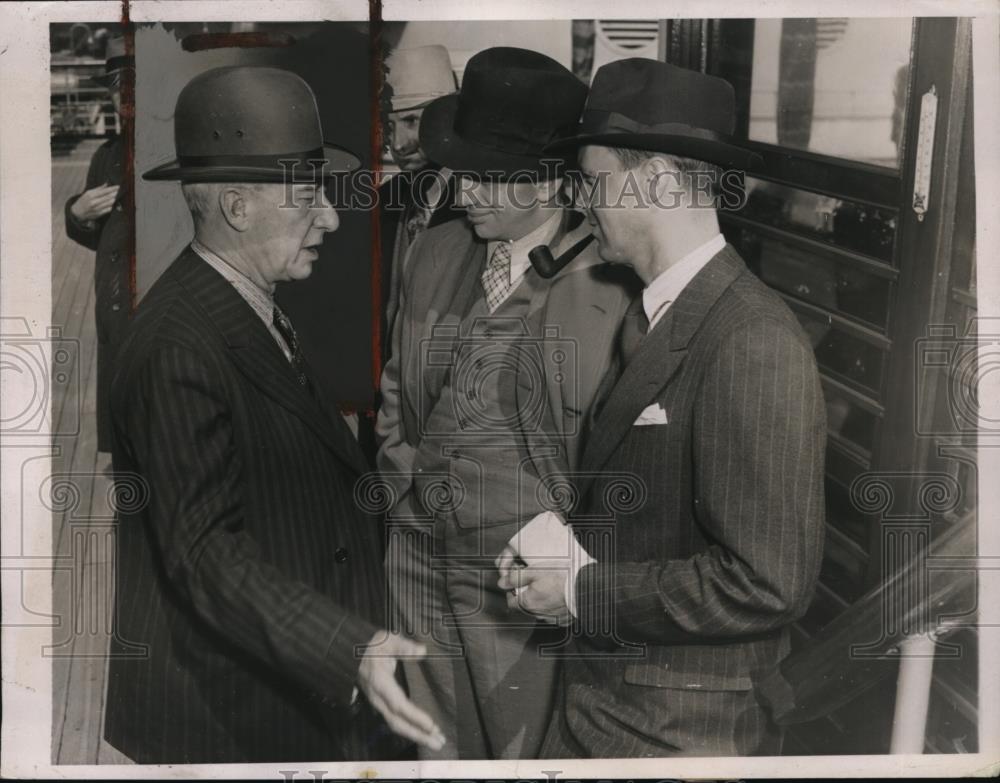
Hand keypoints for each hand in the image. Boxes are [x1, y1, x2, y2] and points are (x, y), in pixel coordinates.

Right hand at [70, 183, 118, 221]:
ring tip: (115, 197)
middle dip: (114, 194)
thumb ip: (98, 189)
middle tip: (119, 191)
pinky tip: (111, 204)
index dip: (112, 189)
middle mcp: (94, 202)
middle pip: (108, 197)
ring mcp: (96, 208)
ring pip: (109, 203)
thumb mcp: (88, 193)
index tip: (118, 187)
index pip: (104, 191)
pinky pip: (108, 209)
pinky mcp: (99, 214)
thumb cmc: (83, 201)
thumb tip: (106, 184)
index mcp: (91, 195)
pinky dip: (111, 206)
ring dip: (113, 200)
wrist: (77, 212)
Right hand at [357, 630, 445, 750]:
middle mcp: (378, 698)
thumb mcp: (388, 640)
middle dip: (418, 734)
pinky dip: (411, 730)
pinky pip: (396, 721)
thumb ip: (403, 646)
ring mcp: (378, 704)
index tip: (431, 725)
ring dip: (417, 735)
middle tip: (439, 742)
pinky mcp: (381, 705)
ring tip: (437, 741)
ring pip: (396, 725)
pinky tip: (424, 733)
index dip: (413, 716)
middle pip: (397, 722)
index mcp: (380, 683)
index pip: (398, 704)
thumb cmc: (374, 645)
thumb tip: (421, 650)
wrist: (353, 652)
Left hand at [496, 511, 594, 623]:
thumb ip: (515, 578)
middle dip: (526, 594)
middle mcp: (538, 614)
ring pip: (540, 610)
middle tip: (532, 580)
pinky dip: (554, 605)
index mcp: (528, 603)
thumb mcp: (534, 571)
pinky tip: (559, 595)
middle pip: (525, 606)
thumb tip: (502, 583)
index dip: (511, 592)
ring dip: (540, 600)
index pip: (511, 603)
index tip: (515, 583)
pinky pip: (554, 613)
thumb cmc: (561, 578)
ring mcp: (552, 619)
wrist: (585, 588)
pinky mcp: (565, 619)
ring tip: (548, 585)